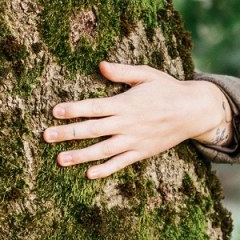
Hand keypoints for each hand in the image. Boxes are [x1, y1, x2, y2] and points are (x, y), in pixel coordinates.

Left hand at [42, 61, 231, 178]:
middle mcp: (127, 124)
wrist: (193, 111)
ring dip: (80, 156)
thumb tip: (101, 65)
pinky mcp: (141, 153)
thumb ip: (122, 71)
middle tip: (46, 136)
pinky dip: (105, 170)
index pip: (93, 107)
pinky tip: (89, 174)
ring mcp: (134, 141)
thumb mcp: (147, 74)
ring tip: (60, 160)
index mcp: (125, 103)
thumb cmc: (167, 89)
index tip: (55, 111)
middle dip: (67, 133)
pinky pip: (120, 163)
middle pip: (92, 130)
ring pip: (102, 150)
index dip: (73, 109)